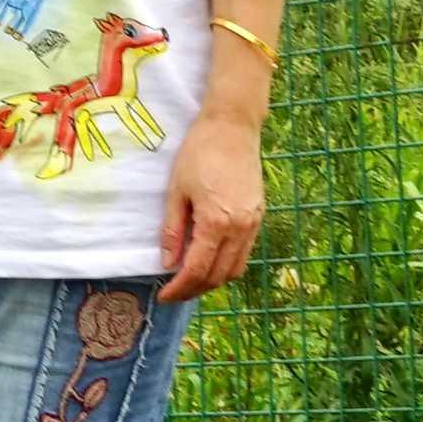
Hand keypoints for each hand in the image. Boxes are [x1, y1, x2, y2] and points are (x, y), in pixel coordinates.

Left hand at [159, 102, 265, 295]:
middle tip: (174, 291)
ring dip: (212, 280)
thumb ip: (172, 231)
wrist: (232, 126)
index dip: (179, 288)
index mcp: (216, 222)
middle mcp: (240, 228)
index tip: (163, 295)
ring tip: (190, 279)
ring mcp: (253, 223)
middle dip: (194, 290)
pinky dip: (226, 264)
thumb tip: (167, 264)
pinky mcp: (259, 215)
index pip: (197, 270)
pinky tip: (209, 258)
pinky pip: (244, 253)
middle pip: (218, 276)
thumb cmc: (199, 153)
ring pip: (235, 269)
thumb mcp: (176, 191)